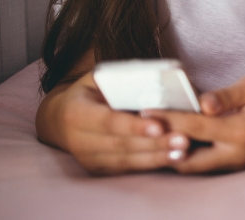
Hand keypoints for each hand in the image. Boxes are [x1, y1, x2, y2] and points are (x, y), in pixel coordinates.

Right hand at [42, 73, 179, 174]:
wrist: (61, 118)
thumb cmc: (91, 91)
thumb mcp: (100, 77)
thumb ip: (125, 77)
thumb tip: (163, 76)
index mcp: (76, 112)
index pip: (108, 121)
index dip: (133, 126)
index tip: (159, 126)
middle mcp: (77, 139)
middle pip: (121, 144)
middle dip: (154, 143)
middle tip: (183, 140)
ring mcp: (87, 158)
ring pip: (126, 160)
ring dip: (156, 157)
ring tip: (182, 152)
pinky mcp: (97, 169)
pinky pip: (126, 168)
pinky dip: (151, 164)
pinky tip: (173, 159)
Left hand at [146, 75, 244, 173]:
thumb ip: (226, 95)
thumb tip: (201, 103)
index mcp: (242, 132)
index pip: (195, 126)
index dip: (168, 119)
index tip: (143, 111)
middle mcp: (236, 155)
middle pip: (186, 158)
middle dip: (161, 146)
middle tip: (139, 131)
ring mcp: (235, 165)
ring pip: (192, 167)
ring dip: (171, 153)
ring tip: (149, 138)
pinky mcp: (234, 167)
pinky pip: (203, 166)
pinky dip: (185, 155)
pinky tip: (170, 142)